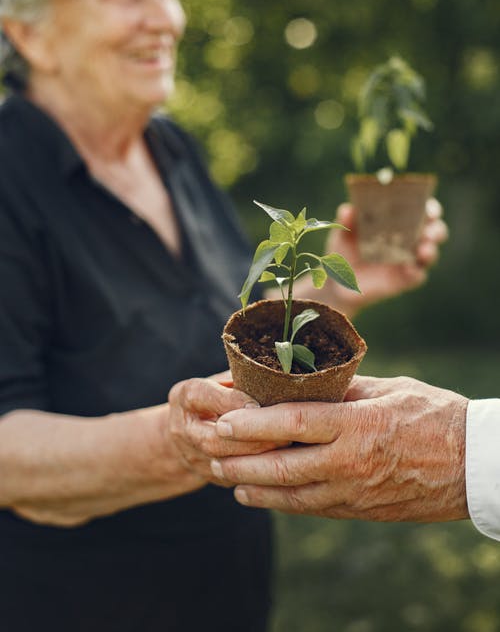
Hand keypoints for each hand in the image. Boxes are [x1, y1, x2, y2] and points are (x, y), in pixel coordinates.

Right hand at [168, 377, 287, 485]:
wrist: (186, 435)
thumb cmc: (215, 398)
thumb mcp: (222, 381)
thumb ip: (242, 379)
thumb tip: (278, 376)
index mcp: (186, 397)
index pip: (201, 395)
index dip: (231, 401)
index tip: (259, 405)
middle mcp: (184, 428)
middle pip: (212, 439)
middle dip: (250, 438)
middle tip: (283, 434)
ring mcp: (193, 457)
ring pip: (223, 464)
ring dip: (257, 458)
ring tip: (286, 449)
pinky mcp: (209, 477)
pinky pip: (234, 478)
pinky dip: (259, 473)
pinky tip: (282, 464)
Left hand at [211, 375, 468, 521]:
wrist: (473, 465)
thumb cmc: (434, 415)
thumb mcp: (390, 388)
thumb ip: (344, 388)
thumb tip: (306, 381)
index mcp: (357, 425)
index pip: (293, 424)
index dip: (253, 424)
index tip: (223, 421)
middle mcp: (350, 462)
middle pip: (282, 466)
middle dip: (240, 462)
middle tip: (209, 454)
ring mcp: (354, 491)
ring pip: (291, 496)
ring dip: (253, 488)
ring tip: (225, 479)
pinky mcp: (360, 509)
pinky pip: (312, 508)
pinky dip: (281, 503)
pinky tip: (261, 497)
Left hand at [325, 198, 447, 315]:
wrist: (338, 281)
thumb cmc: (344, 250)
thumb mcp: (342, 234)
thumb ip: (346, 221)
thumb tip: (347, 210)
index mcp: (399, 222)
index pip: (422, 211)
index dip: (430, 209)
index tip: (429, 209)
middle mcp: (409, 240)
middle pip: (434, 232)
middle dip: (436, 230)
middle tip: (428, 231)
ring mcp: (409, 260)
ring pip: (430, 254)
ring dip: (430, 250)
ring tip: (422, 250)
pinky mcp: (405, 280)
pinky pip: (417, 276)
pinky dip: (416, 272)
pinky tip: (408, 269)